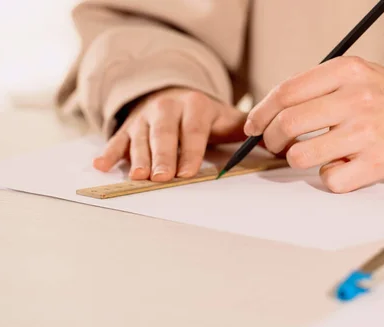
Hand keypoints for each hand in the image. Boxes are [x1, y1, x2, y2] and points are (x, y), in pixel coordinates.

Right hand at [93, 88, 247, 180]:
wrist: (173, 93)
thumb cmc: (204, 115)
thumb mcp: (226, 117)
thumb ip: (249, 131)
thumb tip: (282, 145)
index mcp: (195, 105)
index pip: (192, 129)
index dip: (189, 151)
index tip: (187, 171)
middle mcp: (167, 107)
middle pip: (164, 134)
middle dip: (163, 156)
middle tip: (162, 177)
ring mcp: (145, 117)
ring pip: (140, 138)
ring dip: (138, 157)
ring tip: (137, 177)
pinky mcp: (128, 126)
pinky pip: (117, 138)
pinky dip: (110, 152)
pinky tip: (101, 165)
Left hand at [243, 56, 383, 192]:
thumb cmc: (371, 98)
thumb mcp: (346, 77)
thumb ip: (308, 90)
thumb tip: (261, 119)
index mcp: (347, 71)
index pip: (286, 92)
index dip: (261, 112)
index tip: (253, 125)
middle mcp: (359, 99)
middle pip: (289, 123)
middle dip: (272, 138)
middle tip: (275, 143)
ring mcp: (369, 132)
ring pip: (301, 156)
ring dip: (297, 158)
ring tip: (310, 152)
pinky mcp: (378, 162)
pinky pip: (330, 180)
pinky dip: (328, 176)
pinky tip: (341, 163)